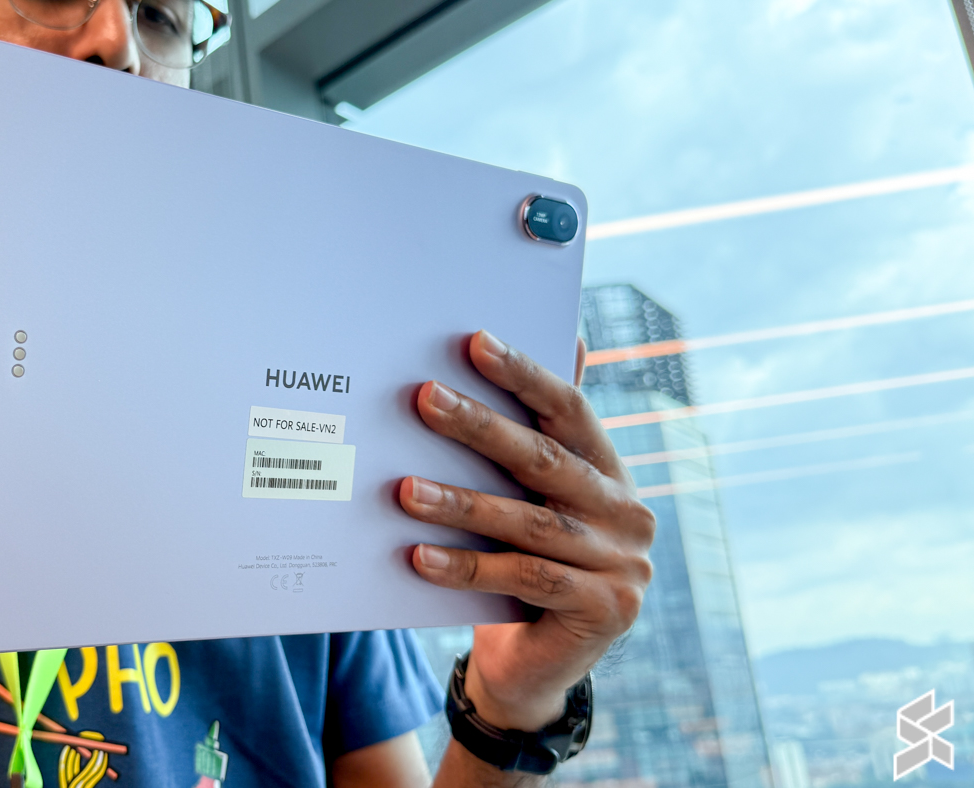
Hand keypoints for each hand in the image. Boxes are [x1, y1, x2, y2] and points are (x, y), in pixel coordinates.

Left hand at [399, 330, 654, 731]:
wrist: (534, 667)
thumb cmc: (522, 567)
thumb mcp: (530, 503)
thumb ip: (536, 438)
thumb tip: (559, 342)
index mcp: (611, 473)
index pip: (571, 411)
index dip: (526, 375)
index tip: (476, 343)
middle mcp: (628, 513)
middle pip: (545, 460)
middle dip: (480, 426)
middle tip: (424, 398)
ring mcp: (624, 564)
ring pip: (529, 524)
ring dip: (461, 503)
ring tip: (405, 489)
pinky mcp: (606, 610)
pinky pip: (525, 580)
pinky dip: (468, 566)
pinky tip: (418, 556)